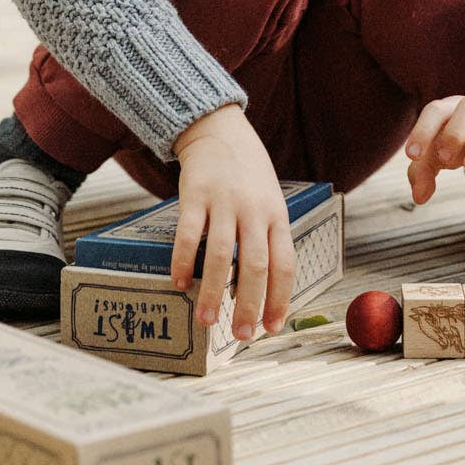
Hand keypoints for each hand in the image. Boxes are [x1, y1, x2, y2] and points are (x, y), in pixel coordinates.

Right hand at [169, 104, 295, 341]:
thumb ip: (268, 238)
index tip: (271, 328)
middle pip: (255, 266)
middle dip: (248, 305)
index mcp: (277, 215)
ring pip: (221, 255)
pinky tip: (179, 283)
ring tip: (205, 320)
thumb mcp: (270, 201)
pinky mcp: (196, 194)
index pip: (285, 264)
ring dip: (212, 292)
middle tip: (240, 335)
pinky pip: (189, 234)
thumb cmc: (248, 175)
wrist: (219, 129)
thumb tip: (265, 292)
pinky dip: (184, 262)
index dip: (280, 299)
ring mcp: (224, 201)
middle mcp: (254, 209)